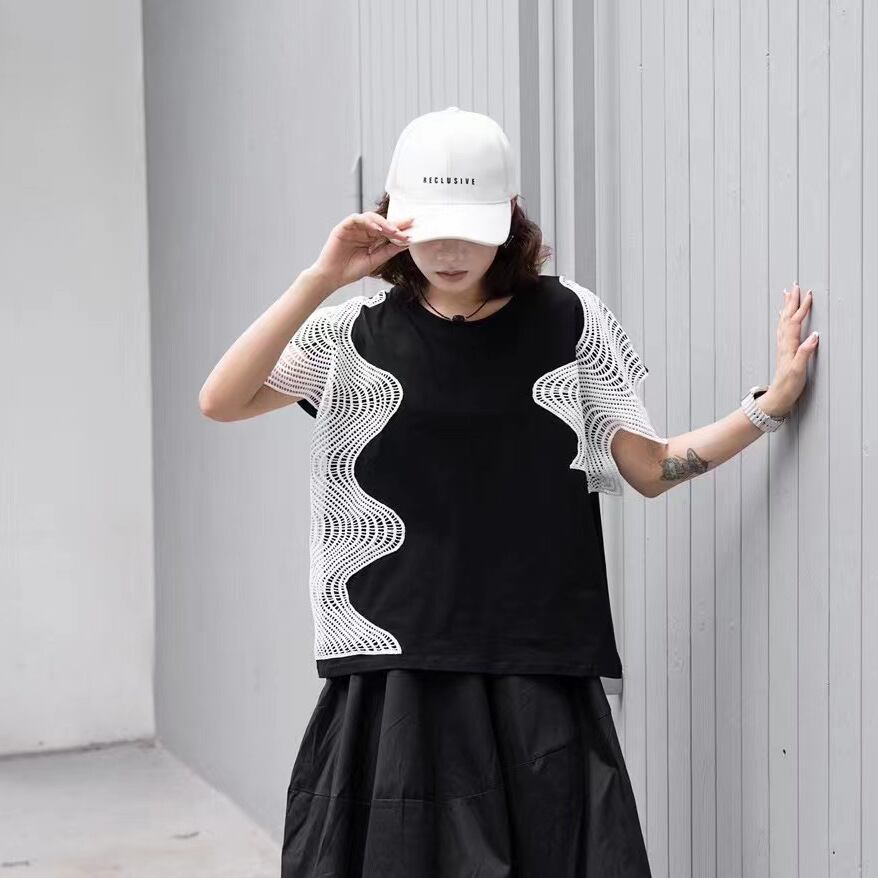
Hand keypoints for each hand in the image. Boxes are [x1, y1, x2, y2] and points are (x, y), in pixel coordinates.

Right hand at [308, 212, 413, 290]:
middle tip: (407, 226)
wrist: (332, 277)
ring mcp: (353, 228)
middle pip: (381, 222)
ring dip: (383, 223)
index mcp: (371, 239)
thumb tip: (405, 243)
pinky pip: (356, 219)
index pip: (387, 231)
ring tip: (393, 230)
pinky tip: (377, 229)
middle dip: (395, 224)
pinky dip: (367, 222)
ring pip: (370, 217)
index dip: (400, 229)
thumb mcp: (374, 261)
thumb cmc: (351, 270)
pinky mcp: (343, 228)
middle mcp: (363, 231)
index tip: (413, 229)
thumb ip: (388, 251)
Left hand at [760, 281, 818, 417]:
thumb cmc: (788, 386)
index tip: (808, 294)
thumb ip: (805, 353)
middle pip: (787, 318)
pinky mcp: (783, 351)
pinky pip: (782, 329)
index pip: (795, 322)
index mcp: (788, 346)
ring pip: (783, 322)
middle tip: (794, 286)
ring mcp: (782, 347)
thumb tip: (814, 336)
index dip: (802, 308)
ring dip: (786, 307)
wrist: (777, 397)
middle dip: (791, 301)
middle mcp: (783, 344)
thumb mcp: (798, 371)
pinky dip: (784, 319)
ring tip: (787, 295)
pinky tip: (784, 317)